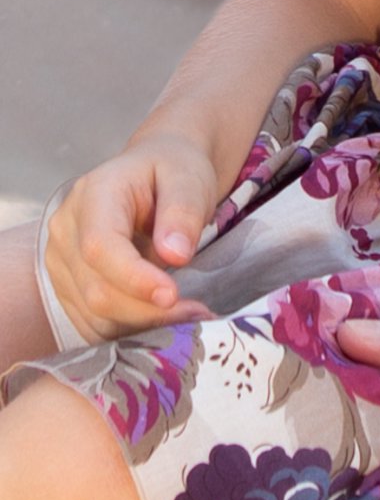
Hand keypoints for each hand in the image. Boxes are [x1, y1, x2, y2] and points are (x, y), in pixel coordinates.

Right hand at [42, 132, 219, 340]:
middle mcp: (66, 229)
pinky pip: (92, 322)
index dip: (134, 278)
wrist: (155, 171)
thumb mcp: (189, 178)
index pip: (100, 247)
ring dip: (142, 324)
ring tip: (187, 313)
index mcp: (93, 194)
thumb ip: (182, 212)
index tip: (172, 295)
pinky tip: (161, 316)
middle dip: (147, 310)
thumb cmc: (172, 171)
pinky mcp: (67, 286)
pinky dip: (128, 328)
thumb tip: (174, 255)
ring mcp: (61, 261)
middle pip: (96, 289)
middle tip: (198, 311)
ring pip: (94, 313)